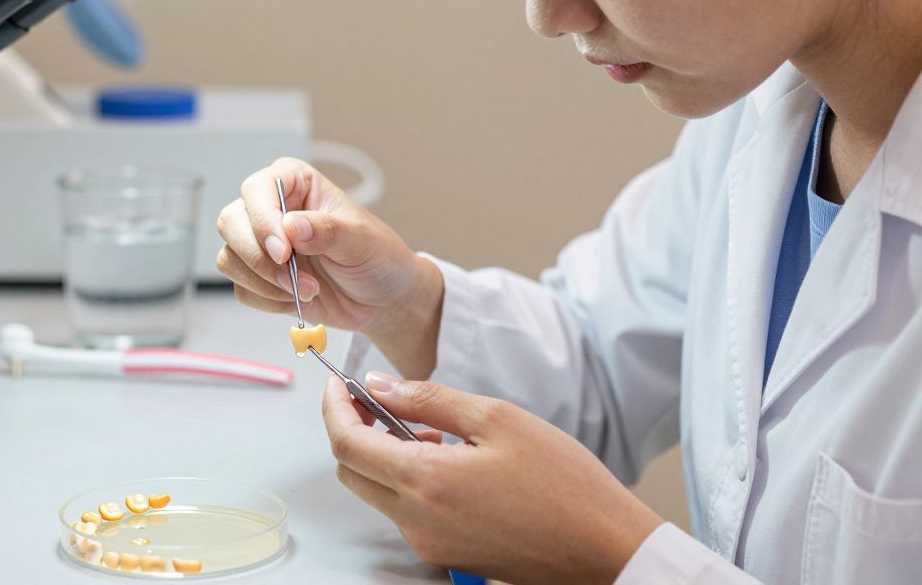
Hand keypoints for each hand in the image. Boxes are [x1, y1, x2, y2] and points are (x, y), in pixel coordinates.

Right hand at [216, 159, 442, 373]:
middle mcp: (271, 209)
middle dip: (260, 259)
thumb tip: (291, 226)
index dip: (263, 221)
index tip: (283, 252)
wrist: (383, 299)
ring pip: (230, 258)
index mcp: (295, 183)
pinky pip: (242, 289)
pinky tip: (298, 299)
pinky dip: (268, 300)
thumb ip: (327, 231)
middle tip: (296, 280)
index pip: (256, 190)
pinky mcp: (258, 277)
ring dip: (266, 283)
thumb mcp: (361, 241)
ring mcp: (261, 244)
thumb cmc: (378, 257)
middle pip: (230, 223)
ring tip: (309, 290)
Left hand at [321, 375, 662, 584]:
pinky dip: (409, 479)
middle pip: (352, 470)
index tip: (339, 384)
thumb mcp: (498, 418)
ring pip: (377, 491)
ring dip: (385, 454)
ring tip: (431, 426)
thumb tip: (378, 385)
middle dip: (353, 429)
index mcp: (425, 481)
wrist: (605, 549)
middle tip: (378, 399)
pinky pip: (405, 512)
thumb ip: (429, 398)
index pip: (346, 443)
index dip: (335, 408)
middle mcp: (416, 520)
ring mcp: (428, 543)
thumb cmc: (564, 483)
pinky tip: (447, 459)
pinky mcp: (445, 555)